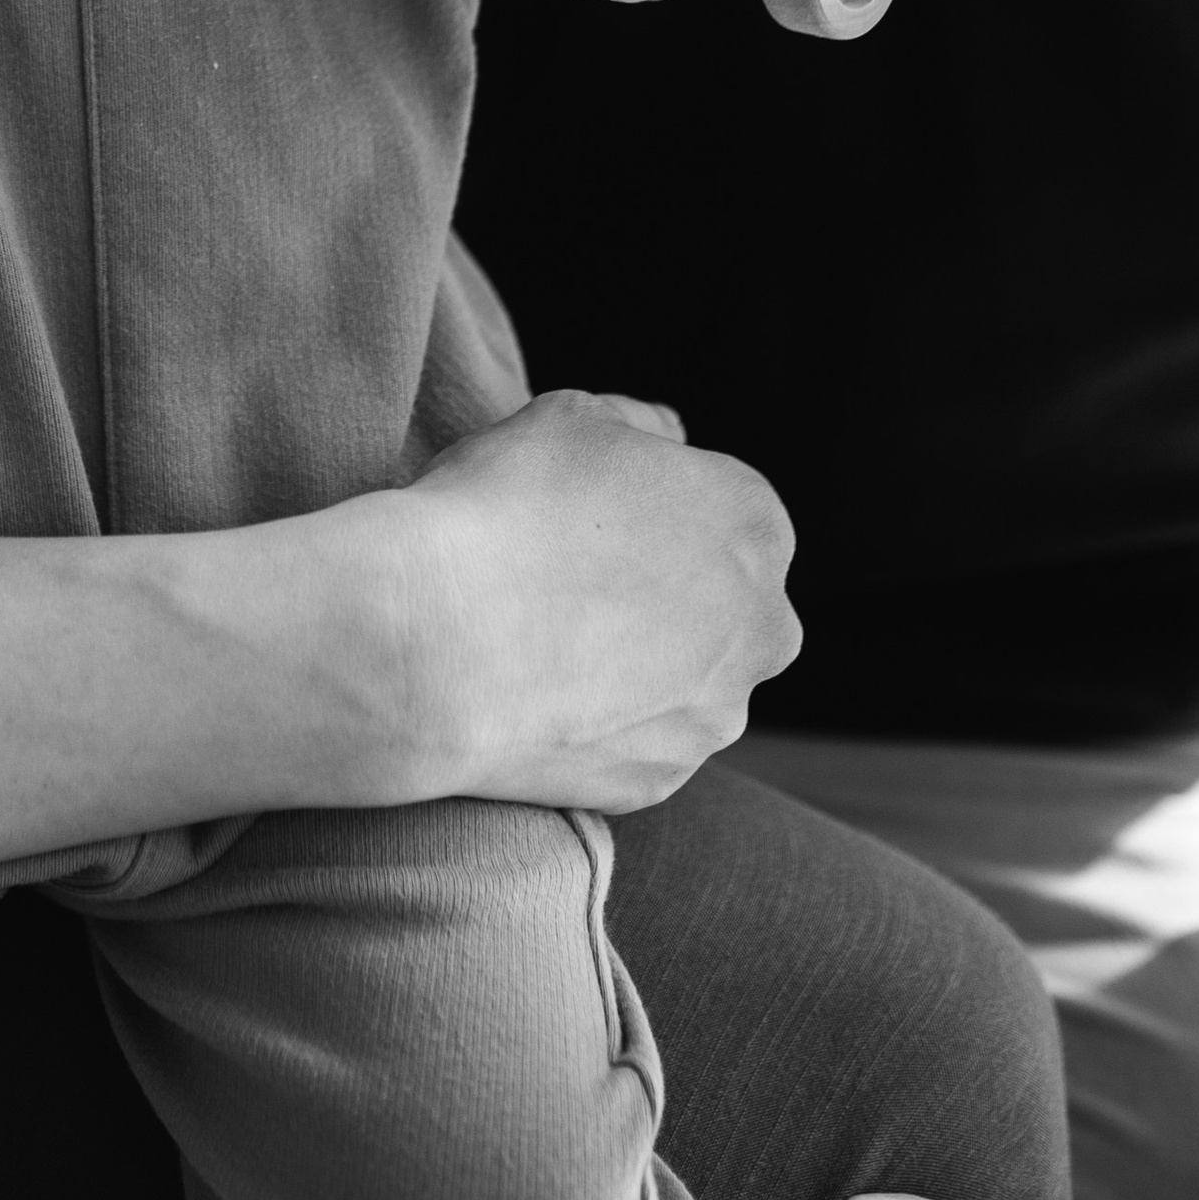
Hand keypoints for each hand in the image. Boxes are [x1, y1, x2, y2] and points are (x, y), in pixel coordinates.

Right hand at [367, 386, 799, 808]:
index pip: (721, 507)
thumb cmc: (503, 511)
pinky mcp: (663, 782)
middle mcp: (763, 628)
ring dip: (638, 661)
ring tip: (542, 640)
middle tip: (569, 578)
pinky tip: (538, 694)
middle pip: (722, 599)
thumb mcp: (570, 417)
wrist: (435, 645)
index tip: (588, 515)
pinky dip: (601, 722)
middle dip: (666, 589)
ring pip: (688, 677)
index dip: (649, 506)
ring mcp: (715, 716)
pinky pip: (640, 741)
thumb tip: (668, 439)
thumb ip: (640, 424)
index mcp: (755, 525)